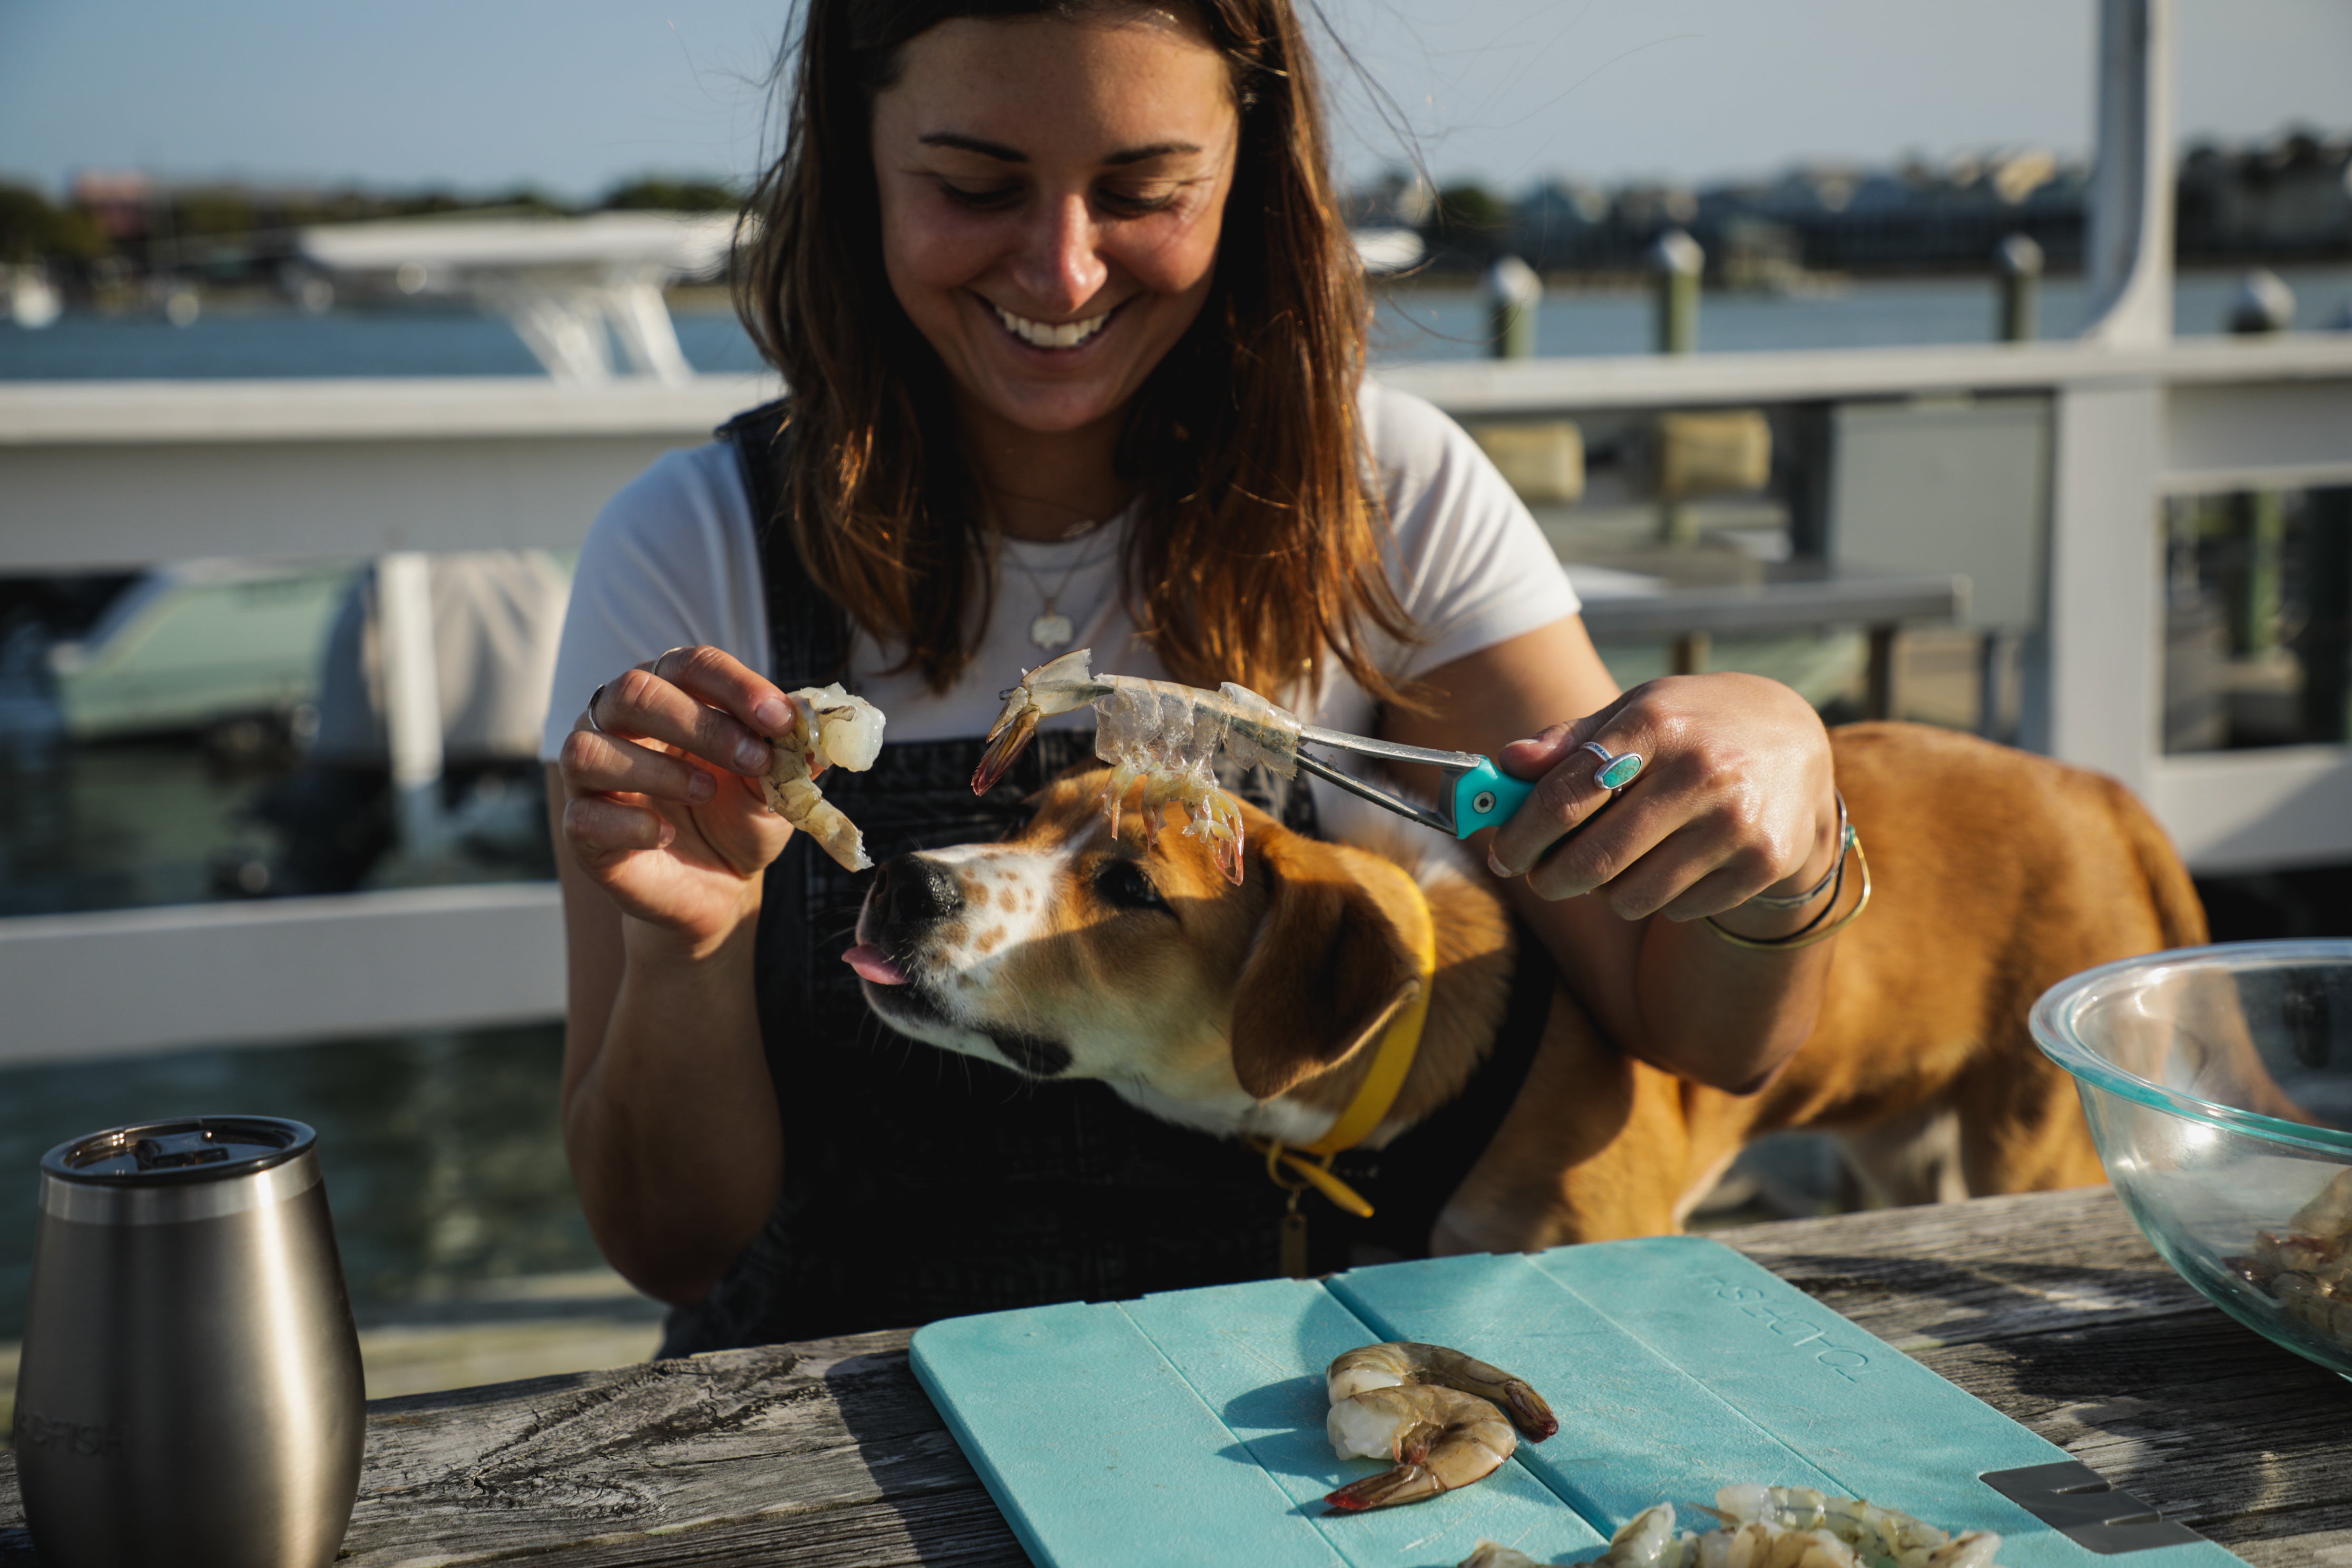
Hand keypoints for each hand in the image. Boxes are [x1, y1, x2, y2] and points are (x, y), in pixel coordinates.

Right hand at [555, 645, 801, 954]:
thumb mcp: (777, 786)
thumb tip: (817, 725)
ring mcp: (593, 776)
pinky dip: (631, 824)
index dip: (736, 685)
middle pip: (634, 692)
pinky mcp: (581, 828)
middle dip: (700, 724)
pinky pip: (584, 815)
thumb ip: (791, 754)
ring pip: (590, 749)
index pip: (690, 664)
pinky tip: (667, 835)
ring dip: (658, 770)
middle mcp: (619, 724)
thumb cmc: (741, 818)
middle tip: (752, 759)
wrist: (720, 887)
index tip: (780, 719)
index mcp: (671, 695)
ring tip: (706, 792)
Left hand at [1482, 674, 1838, 924]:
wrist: (1796, 742)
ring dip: (1607, 891)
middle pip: (1593, 859)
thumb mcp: (1635, 713)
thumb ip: (1567, 742)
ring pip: (1631, 896)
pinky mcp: (1762, 862)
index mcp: (1656, 725)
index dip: (1522, 837)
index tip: (1503, 857)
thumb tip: (1505, 764)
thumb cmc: (1691, 728)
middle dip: (1552, 879)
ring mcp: (1736, 821)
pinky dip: (1660, 897)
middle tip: (1544, 877)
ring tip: (1617, 862)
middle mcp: (1700, 770)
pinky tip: (1675, 862)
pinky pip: (1676, 908)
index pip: (1565, 796)